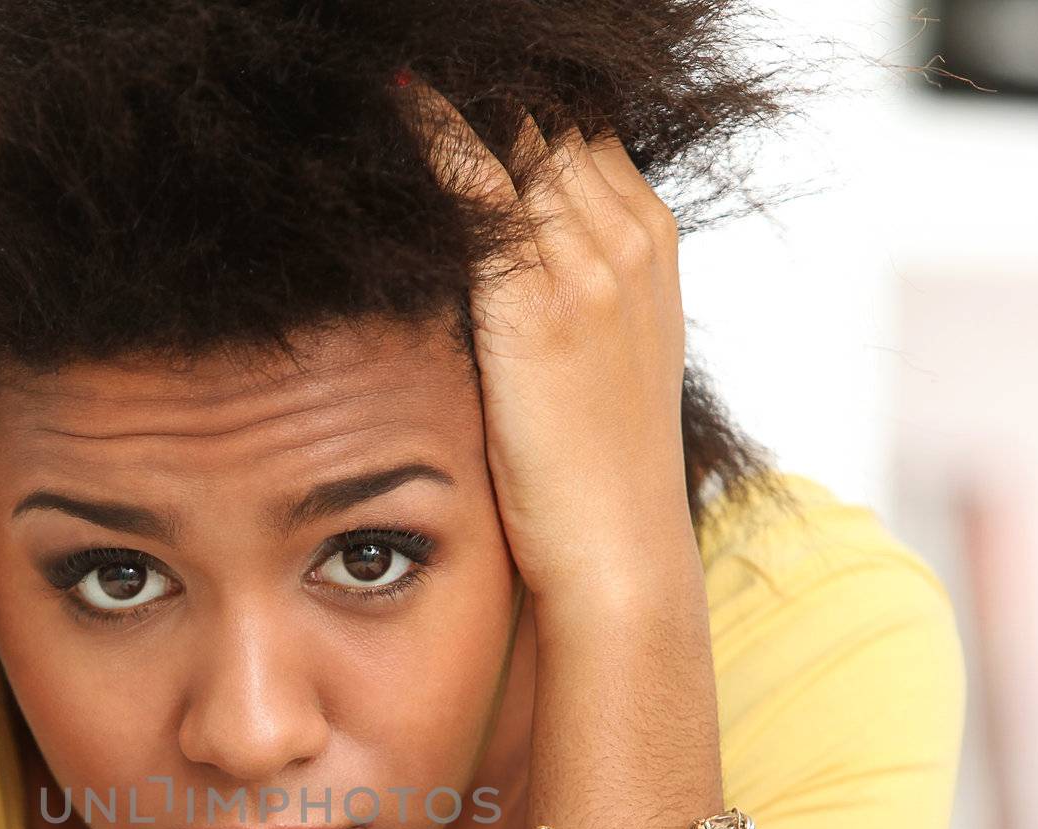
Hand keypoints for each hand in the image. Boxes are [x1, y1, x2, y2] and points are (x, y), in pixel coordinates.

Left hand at [397, 84, 690, 597]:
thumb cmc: (596, 478)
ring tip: (388, 75)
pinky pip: (476, 184)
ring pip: (519, 132)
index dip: (519, 106)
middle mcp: (628, 239)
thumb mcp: (604, 368)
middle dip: (491, 89)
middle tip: (414, 65)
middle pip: (553, 117)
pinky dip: (432, 134)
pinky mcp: (535, 303)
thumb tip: (505, 271)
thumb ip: (572, 301)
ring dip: (460, 98)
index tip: (455, 85)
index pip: (582, 133)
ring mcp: (588, 265)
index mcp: (649, 247)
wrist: (617, 554)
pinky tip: (392, 100)